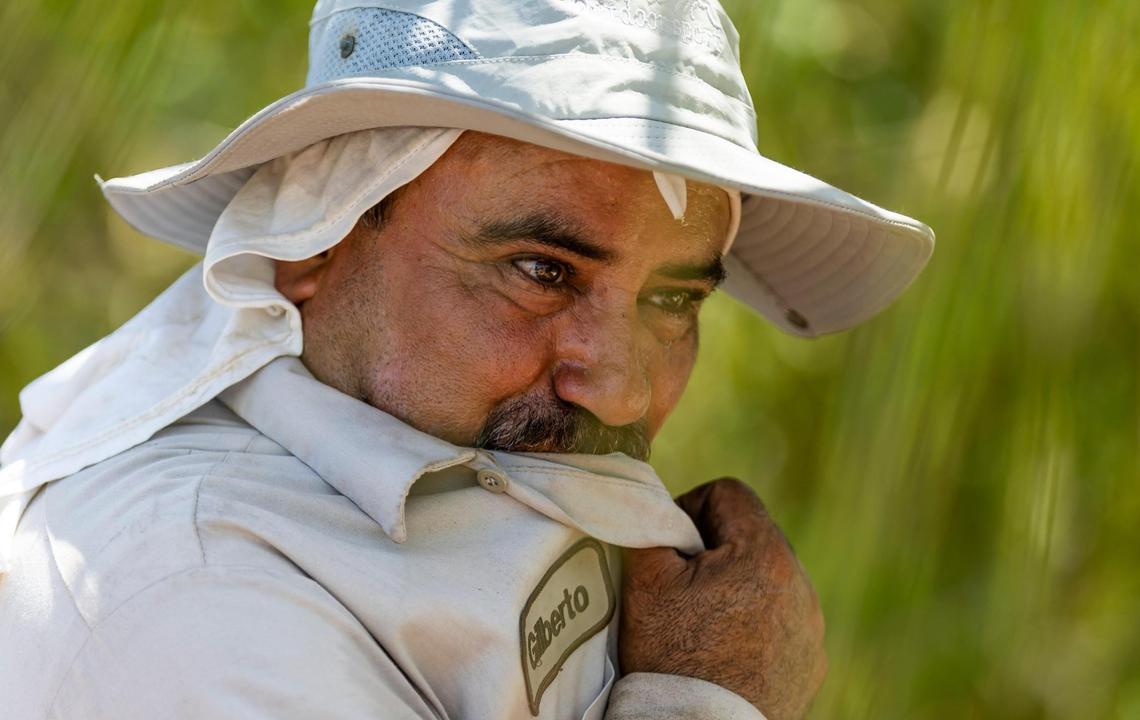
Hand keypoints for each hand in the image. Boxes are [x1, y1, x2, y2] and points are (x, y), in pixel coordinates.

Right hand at [619, 478, 826, 719]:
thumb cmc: (670, 656)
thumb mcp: (644, 581)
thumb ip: (651, 525)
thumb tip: (656, 506)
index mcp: (765, 552)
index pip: (728, 493)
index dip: (690, 509)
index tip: (672, 549)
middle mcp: (801, 583)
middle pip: (750, 535)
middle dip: (714, 552)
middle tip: (682, 589)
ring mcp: (812, 626)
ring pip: (768, 578)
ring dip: (737, 587)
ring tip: (704, 625)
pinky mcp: (812, 661)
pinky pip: (783, 621)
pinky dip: (756, 626)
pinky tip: (726, 652)